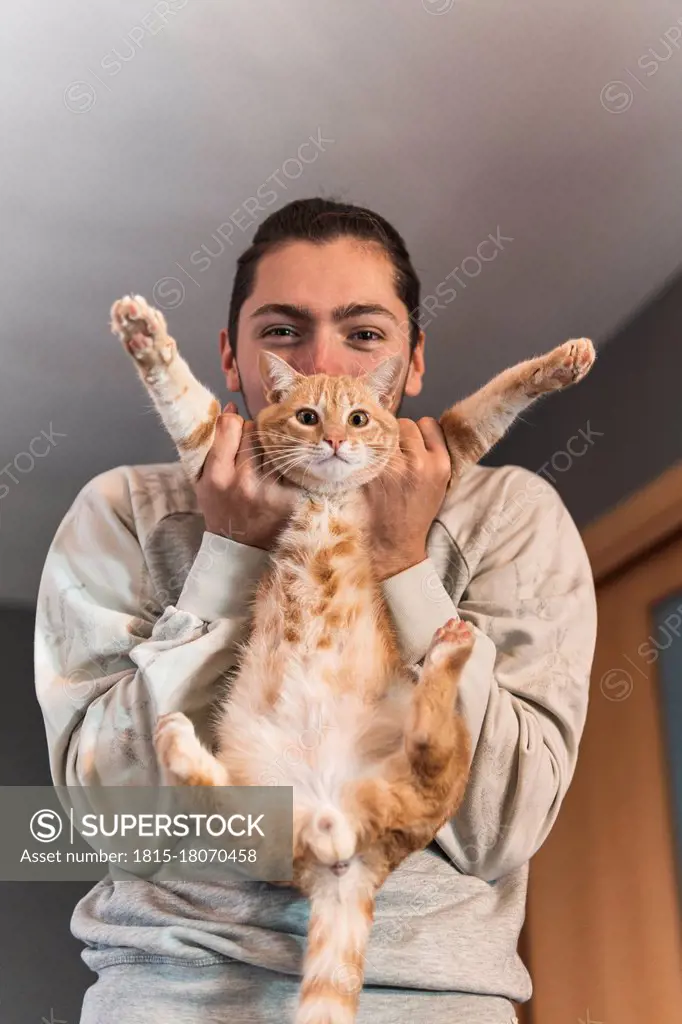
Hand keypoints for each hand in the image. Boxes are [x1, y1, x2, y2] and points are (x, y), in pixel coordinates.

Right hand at [195, 402, 297, 549]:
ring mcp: (270, 490)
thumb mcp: (204, 479)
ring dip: (272, 446)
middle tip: (252, 447)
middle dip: (253, 434)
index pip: (231, 425)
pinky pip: (292, 465)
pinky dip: (289, 463)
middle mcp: (244, 481)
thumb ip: (214, 444)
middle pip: (255, 432)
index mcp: (218, 474)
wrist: (240, 547)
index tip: (235, 428)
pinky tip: (284, 469)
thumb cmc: (220, 508)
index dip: (234, 422)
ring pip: (275, 445)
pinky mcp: (291, 498)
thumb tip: (231, 408)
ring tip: (266, 460)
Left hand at [362, 417, 450, 580]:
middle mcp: (420, 462)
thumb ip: (433, 455)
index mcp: (441, 464)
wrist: (396, 541)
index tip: (413, 441)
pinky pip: (369, 447)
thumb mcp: (439, 483)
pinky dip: (367, 451)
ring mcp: (396, 468)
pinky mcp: (374, 474)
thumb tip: (419, 428)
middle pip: (406, 424)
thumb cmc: (417, 512)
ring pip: (386, 432)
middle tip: (394, 450)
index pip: (429, 424)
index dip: (419, 431)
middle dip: (399, 434)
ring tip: (382, 456)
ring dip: (382, 440)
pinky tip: (368, 461)